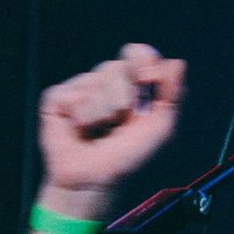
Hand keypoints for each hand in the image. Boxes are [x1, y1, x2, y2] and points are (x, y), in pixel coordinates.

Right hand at [32, 44, 185, 233]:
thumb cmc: (127, 156)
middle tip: (121, 120)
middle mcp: (104, 81)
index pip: (138, 53)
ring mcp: (80, 87)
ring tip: (100, 130)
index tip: (148, 80)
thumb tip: (177, 63)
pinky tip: (81, 130)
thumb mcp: (159, 127)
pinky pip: (75, 95)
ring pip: (97, 81)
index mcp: (131, 83)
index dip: (143, 61)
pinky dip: (84, 118)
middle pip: (118, 66)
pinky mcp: (57, 97)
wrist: (96, 179)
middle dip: (125, 97)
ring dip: (105, 113)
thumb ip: (171, 95)